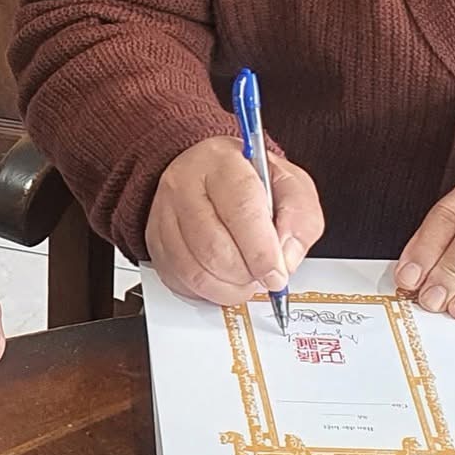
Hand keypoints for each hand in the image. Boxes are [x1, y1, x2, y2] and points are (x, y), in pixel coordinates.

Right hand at [146, 136, 324, 305]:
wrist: (210, 173)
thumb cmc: (251, 180)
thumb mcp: (291, 186)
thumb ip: (299, 220)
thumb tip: (285, 260)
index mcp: (222, 162)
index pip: (241, 209)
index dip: (261, 251)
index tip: (277, 275)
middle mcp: (184, 184)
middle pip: (213, 246)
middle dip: (247, 274)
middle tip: (264, 275)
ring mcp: (164, 214)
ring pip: (195, 270)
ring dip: (229, 288)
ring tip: (247, 277)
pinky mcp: (154, 241)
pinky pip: (180, 282)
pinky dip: (209, 291)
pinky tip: (224, 278)